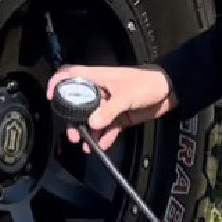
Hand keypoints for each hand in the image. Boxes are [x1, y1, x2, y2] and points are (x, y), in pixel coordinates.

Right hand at [47, 64, 176, 151]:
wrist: (170, 91)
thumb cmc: (147, 83)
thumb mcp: (126, 95)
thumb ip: (109, 111)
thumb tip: (92, 124)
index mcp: (98, 78)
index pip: (71, 75)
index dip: (58, 83)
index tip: (52, 97)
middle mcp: (100, 91)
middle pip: (79, 104)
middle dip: (73, 120)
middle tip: (73, 134)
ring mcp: (109, 105)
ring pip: (92, 120)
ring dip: (88, 133)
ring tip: (86, 145)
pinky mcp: (120, 117)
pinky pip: (107, 129)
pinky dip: (104, 137)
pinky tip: (101, 145)